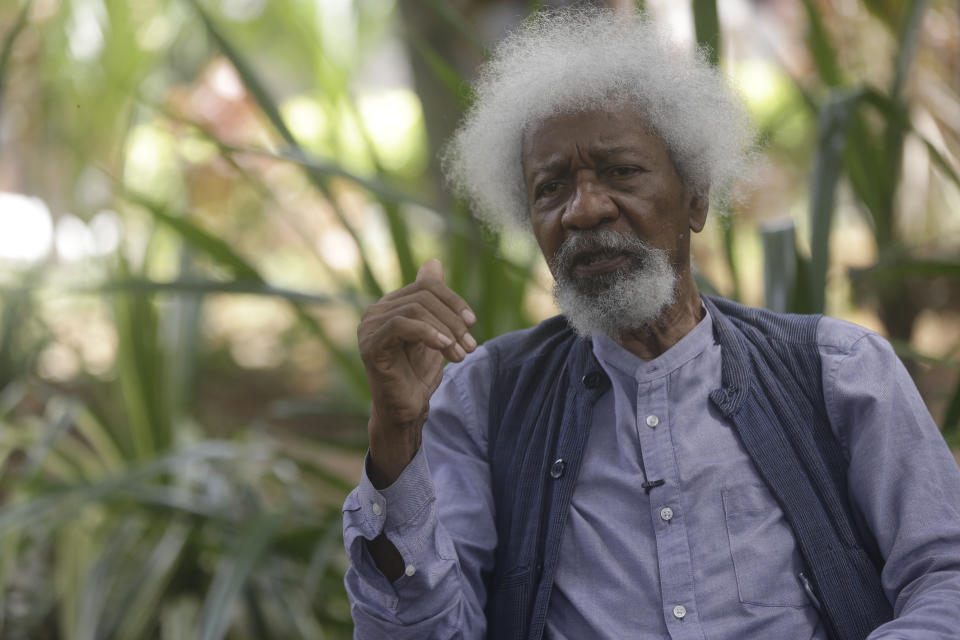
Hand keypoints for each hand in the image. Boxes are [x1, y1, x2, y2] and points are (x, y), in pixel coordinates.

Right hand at [357, 259, 476, 486]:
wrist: (406, 409)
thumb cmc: (419, 373)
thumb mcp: (435, 331)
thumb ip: (434, 300)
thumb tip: (434, 262)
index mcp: (391, 305)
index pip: (427, 285)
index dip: (453, 300)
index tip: (473, 324)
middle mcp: (375, 311)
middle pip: (424, 296)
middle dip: (453, 320)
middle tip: (471, 346)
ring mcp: (369, 327)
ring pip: (415, 309)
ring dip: (445, 331)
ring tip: (461, 354)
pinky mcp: (369, 344)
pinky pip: (401, 325)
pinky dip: (427, 333)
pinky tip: (444, 349)